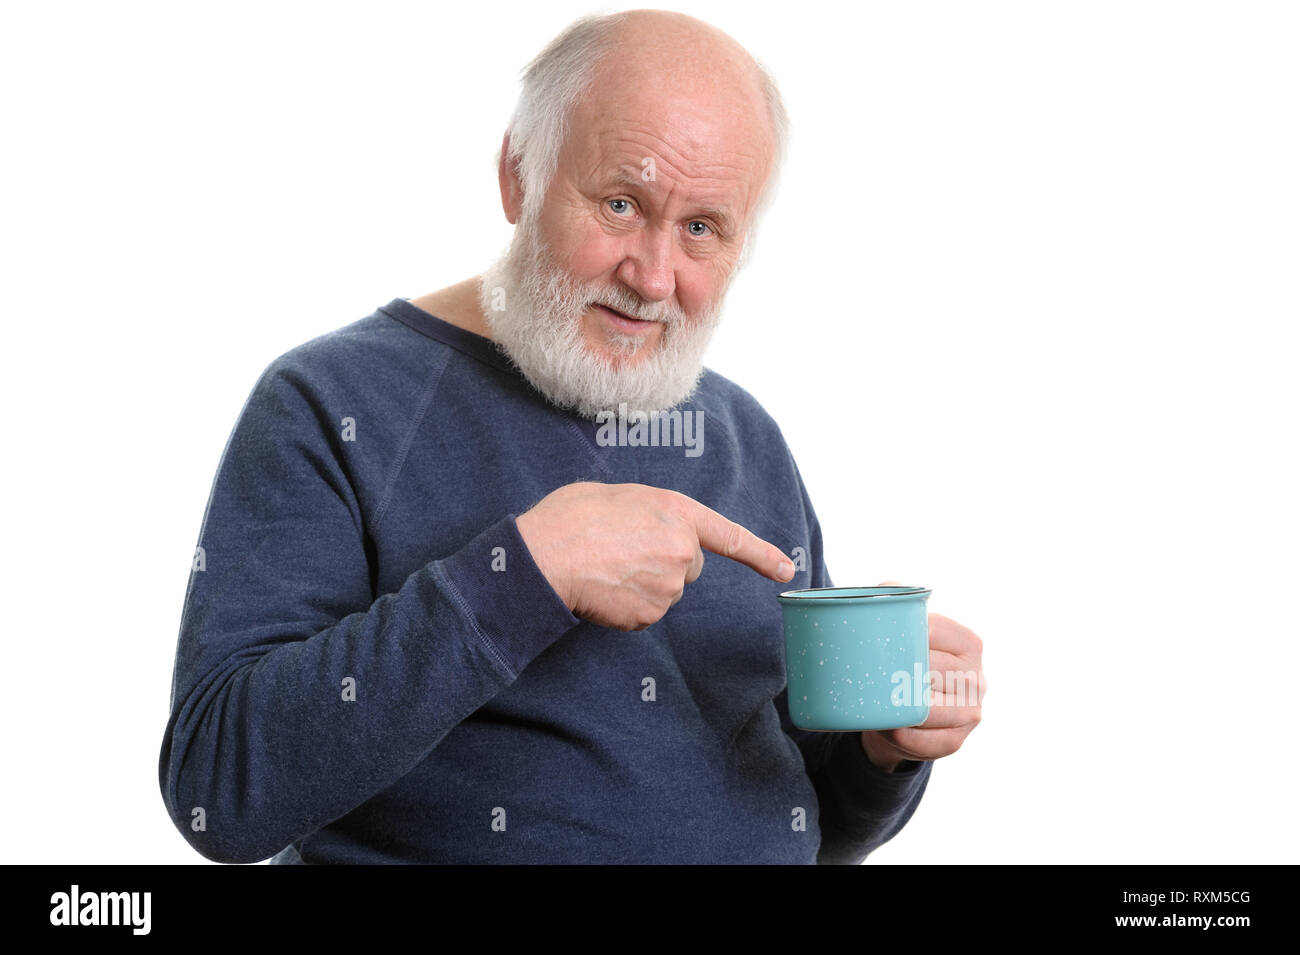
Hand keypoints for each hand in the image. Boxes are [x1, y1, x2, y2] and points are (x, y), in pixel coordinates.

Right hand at [516, 481, 794, 630]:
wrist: (545, 555)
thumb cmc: (570, 518)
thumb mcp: (616, 496)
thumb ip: (647, 513)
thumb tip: (645, 532)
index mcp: (677, 511)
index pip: (729, 536)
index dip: (760, 554)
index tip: (786, 570)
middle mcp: (683, 550)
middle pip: (688, 566)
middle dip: (664, 561)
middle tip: (621, 550)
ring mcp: (669, 586)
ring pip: (664, 590)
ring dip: (642, 583)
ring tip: (605, 567)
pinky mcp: (650, 614)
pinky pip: (644, 612)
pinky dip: (626, 605)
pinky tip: (603, 589)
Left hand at [860, 581, 985, 771]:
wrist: (903, 710)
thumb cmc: (902, 659)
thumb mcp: (902, 627)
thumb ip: (895, 598)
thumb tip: (887, 586)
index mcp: (968, 643)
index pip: (936, 632)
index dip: (905, 634)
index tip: (879, 637)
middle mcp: (977, 677)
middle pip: (932, 671)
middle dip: (900, 672)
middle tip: (870, 671)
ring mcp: (971, 711)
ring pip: (932, 710)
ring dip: (901, 708)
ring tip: (875, 701)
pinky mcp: (958, 740)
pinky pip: (930, 742)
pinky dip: (907, 737)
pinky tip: (891, 728)